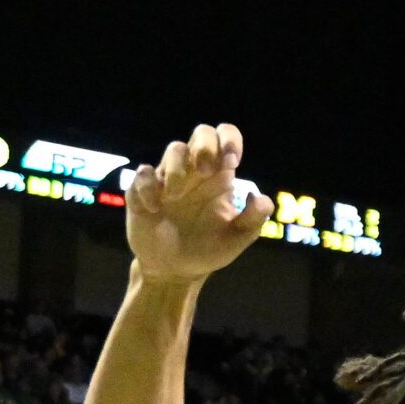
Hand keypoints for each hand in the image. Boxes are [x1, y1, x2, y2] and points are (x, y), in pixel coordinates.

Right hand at [125, 124, 271, 281]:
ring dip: (178, 168)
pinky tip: (155, 208)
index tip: (232, 160)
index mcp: (220, 177)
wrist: (177, 270)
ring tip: (177, 196)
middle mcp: (196, 172)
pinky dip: (147, 188)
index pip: (226, 139)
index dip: (230, 139)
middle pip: (202, 133)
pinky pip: (142, 175)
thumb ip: (254, 219)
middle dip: (206, 146)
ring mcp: (168, 179)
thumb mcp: (237, 238)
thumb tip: (261, 198)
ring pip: (174, 149)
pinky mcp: (142, 192)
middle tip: (207, 171)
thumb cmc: (209, 249)